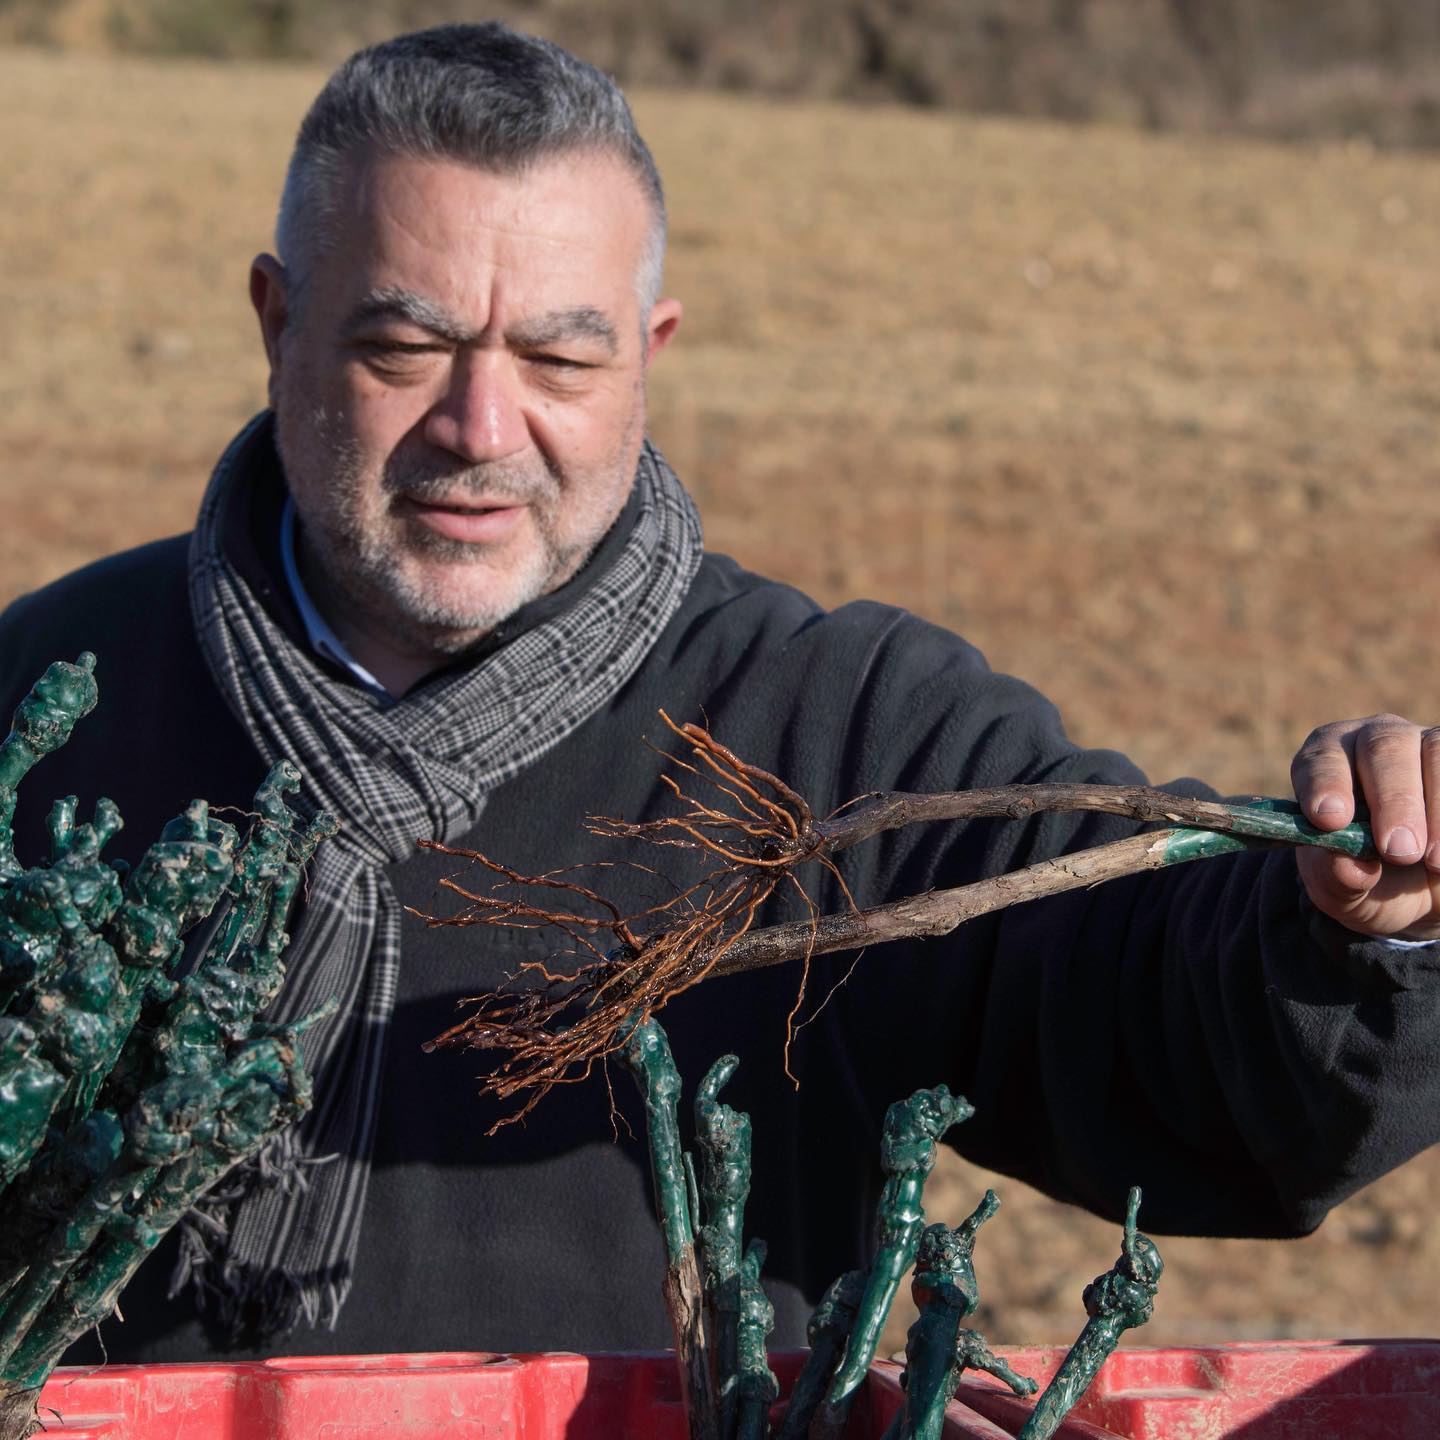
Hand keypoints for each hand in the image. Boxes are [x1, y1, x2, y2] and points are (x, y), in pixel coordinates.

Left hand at [1291, 715, 1439, 940]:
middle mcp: (1375, 740)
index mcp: (1327, 759)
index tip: (1330, 820)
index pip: (1322, 757)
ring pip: (1436, 751)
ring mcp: (1426, 743)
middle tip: (1399, 851)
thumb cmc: (1365, 874)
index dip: (1326, 784)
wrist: (1416, 884)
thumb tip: (1349, 867)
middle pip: (1385, 747)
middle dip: (1394, 800)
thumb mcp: (1340, 884)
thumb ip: (1334, 875)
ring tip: (1435, 863)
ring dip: (1438, 808)